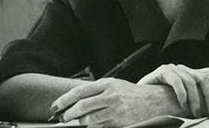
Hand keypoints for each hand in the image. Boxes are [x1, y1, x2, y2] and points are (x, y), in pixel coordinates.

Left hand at [50, 78, 180, 126]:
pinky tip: (94, 124)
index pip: (80, 92)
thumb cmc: (131, 93)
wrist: (154, 101)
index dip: (64, 100)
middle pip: (82, 107)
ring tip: (81, 121)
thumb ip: (95, 91)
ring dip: (81, 122)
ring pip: (89, 120)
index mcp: (107, 84)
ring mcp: (115, 110)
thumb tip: (74, 100)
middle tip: (62, 118)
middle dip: (68, 115)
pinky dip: (93, 127)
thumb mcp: (114, 85)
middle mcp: (110, 96)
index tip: (55, 107)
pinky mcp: (119, 123)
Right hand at [137, 64, 208, 116]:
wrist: (139, 96)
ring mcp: (173, 69)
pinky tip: (182, 104)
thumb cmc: (162, 100)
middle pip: (203, 77)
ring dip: (195, 99)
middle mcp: (184, 69)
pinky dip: (181, 93)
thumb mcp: (183, 99)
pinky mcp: (163, 71)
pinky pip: (176, 81)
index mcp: (191, 74)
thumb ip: (195, 99)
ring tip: (195, 112)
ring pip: (191, 81)